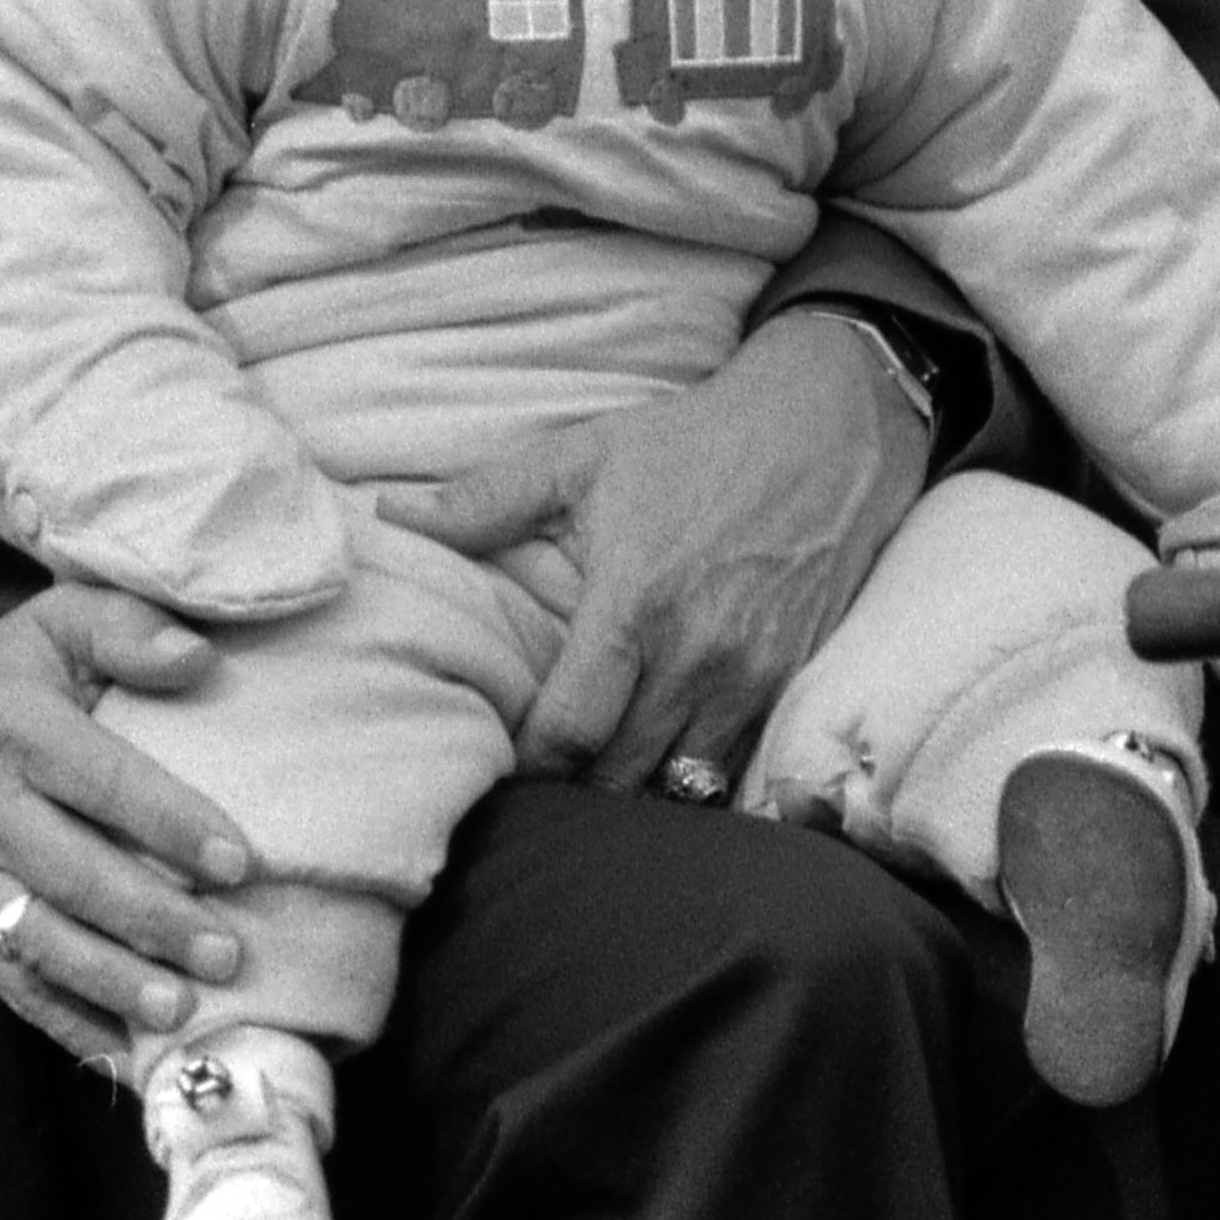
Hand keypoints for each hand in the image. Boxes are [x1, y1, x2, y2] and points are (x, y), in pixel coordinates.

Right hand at [0, 586, 252, 1065]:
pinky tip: (122, 1049)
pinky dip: (63, 1019)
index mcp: (9, 720)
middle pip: (69, 872)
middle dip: (152, 920)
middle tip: (227, 957)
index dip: (169, 824)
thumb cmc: (13, 672)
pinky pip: (4, 977)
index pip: (98, 779)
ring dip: (109, 981)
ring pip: (33, 936)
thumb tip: (199, 660)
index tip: (240, 864)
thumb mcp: (60, 619)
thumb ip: (129, 630)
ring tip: (180, 1013)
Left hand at [377, 316, 926, 793]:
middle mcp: (698, 657)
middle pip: (623, 779)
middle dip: (579, 794)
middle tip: (541, 791)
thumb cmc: (696, 441)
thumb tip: (388, 513)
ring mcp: (755, 678)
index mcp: (633, 608)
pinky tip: (665, 764)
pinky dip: (698, 781)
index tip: (500, 765)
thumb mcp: (583, 456)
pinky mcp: (796, 683)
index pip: (568, 734)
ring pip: (684, 788)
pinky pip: (741, 769)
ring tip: (600, 783)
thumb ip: (483, 500)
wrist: (831, 424)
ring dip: (639, 795)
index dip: (528, 767)